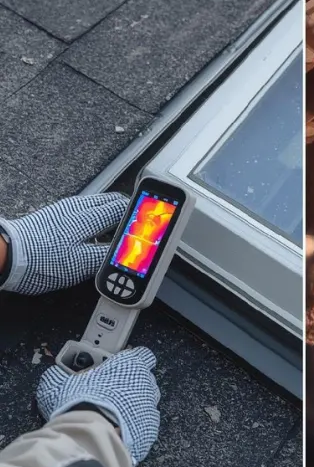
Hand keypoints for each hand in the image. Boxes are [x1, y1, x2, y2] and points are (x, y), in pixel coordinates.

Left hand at [0, 193, 127, 294]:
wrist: (4, 256)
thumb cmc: (38, 261)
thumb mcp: (79, 265)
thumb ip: (107, 255)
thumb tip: (128, 252)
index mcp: (87, 217)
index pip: (123, 208)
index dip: (138, 218)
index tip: (147, 226)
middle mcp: (77, 207)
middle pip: (113, 201)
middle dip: (128, 214)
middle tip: (136, 231)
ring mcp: (64, 209)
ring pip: (98, 205)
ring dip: (111, 217)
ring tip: (116, 236)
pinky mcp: (53, 215)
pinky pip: (83, 211)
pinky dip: (95, 220)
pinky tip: (91, 236)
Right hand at [36, 347, 160, 466]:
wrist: (91, 435)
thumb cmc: (80, 403)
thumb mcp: (62, 386)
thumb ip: (58, 377)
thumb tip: (53, 374)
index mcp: (130, 365)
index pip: (142, 355)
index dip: (133, 360)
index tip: (122, 366)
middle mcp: (146, 383)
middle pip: (145, 380)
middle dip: (132, 385)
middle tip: (110, 394)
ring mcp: (150, 406)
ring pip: (148, 402)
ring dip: (135, 406)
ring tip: (114, 414)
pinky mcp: (150, 429)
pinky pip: (146, 424)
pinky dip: (136, 426)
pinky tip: (120, 430)